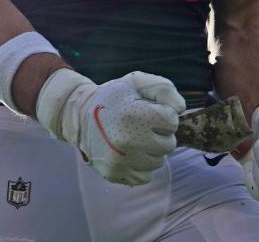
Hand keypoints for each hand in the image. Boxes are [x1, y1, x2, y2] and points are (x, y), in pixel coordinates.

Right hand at [35, 69, 184, 185]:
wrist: (78, 115)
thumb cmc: (113, 97)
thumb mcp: (136, 82)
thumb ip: (163, 89)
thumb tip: (180, 110)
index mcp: (134, 115)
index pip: (171, 121)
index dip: (163, 114)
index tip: (148, 111)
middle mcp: (128, 140)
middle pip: (168, 144)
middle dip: (159, 134)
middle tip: (141, 126)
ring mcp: (121, 160)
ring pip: (158, 162)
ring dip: (151, 151)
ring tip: (134, 138)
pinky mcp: (114, 173)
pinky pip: (145, 176)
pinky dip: (141, 166)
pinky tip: (129, 152)